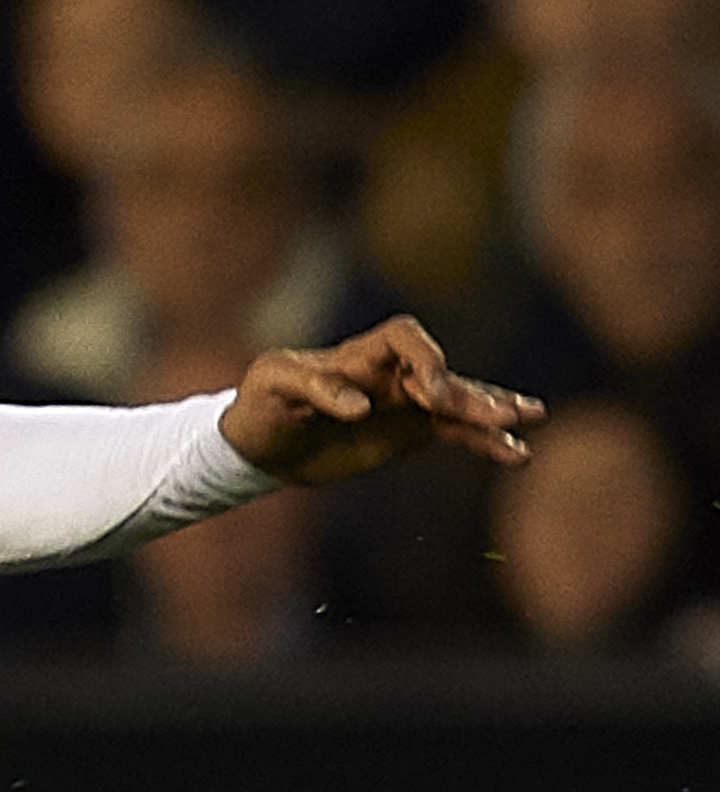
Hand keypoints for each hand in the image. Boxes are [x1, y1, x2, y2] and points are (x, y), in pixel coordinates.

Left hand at [217, 315, 544, 485]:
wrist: (260, 444)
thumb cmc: (260, 404)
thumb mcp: (273, 387)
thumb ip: (315, 389)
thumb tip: (361, 407)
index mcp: (357, 355)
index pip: (403, 337)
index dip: (422, 359)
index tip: (426, 396)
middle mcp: (388, 374)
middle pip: (440, 373)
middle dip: (471, 393)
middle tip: (501, 415)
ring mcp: (404, 403)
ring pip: (458, 400)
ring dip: (492, 410)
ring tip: (532, 419)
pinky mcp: (410, 433)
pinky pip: (456, 432)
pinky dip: (485, 441)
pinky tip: (516, 454)